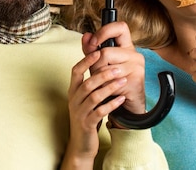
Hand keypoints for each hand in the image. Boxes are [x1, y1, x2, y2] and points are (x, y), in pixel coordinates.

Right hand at [63, 50, 127, 166]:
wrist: (81, 144)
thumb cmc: (86, 116)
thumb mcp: (85, 98)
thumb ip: (91, 83)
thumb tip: (102, 63)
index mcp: (72, 91)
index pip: (75, 71)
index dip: (86, 60)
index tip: (99, 51)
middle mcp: (74, 100)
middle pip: (87, 83)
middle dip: (103, 74)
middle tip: (118, 68)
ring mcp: (79, 112)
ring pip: (94, 96)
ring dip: (110, 87)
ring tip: (123, 81)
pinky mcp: (87, 124)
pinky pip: (100, 112)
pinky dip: (112, 104)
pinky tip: (122, 99)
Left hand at [82, 21, 145, 116]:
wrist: (128, 104)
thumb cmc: (113, 82)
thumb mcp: (101, 64)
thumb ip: (92, 50)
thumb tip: (85, 36)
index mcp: (126, 46)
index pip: (120, 27)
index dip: (104, 32)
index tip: (93, 42)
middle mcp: (134, 54)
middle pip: (106, 52)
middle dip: (95, 65)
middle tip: (96, 73)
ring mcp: (137, 67)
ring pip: (106, 68)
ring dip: (99, 78)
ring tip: (102, 83)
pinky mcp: (136, 80)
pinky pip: (112, 82)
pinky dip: (105, 88)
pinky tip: (108, 90)